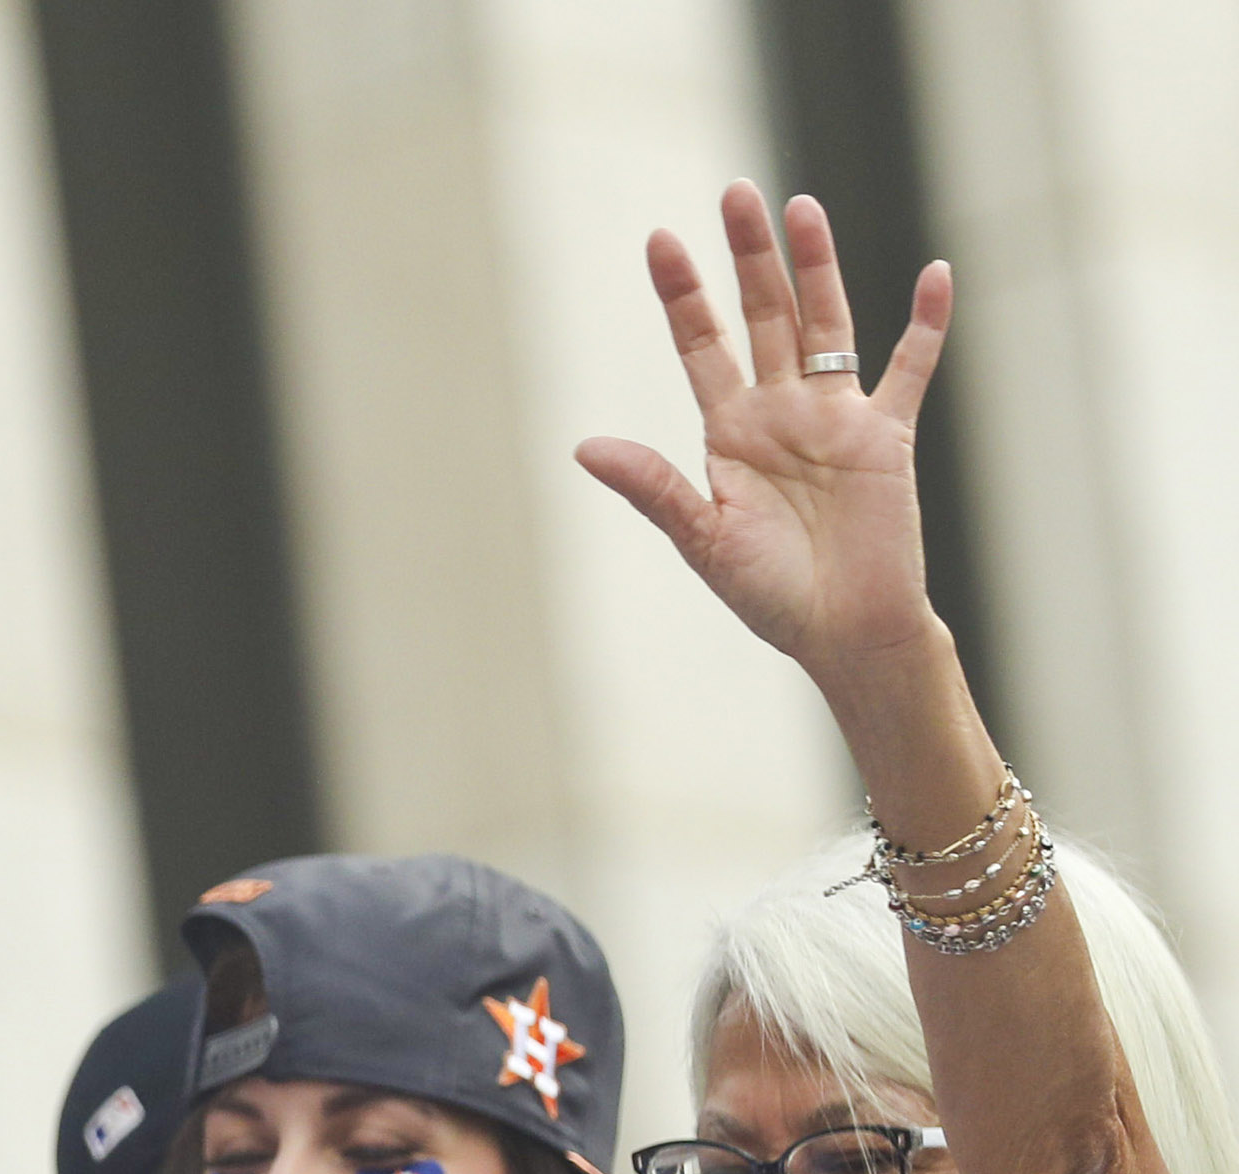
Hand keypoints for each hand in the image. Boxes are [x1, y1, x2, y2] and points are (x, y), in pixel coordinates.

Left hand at [576, 183, 951, 685]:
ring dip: (817, 267)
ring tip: (801, 208)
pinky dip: (926, 323)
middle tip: (735, 193)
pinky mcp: (888, 436)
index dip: (682, 294)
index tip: (659, 240)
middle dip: (748, 257)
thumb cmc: (770, 595)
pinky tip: (936, 273)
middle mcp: (781, 413)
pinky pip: (911, 368)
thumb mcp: (703, 539)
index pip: (701, 345)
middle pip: (764, 316)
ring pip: (827, 323)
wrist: (842, 632)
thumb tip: (586, 447)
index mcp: (729, 434)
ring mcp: (836, 418)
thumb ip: (653, 488)